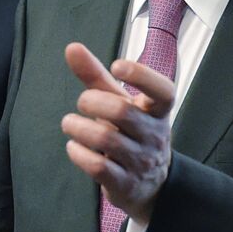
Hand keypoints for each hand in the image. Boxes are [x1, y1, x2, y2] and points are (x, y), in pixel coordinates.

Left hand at [62, 42, 174, 224]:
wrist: (150, 184)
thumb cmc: (131, 133)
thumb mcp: (120, 104)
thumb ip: (97, 77)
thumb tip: (72, 47)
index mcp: (158, 111)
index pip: (163, 91)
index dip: (142, 75)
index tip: (117, 65)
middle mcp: (154, 135)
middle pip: (122, 112)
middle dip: (92, 102)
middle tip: (82, 103)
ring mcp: (141, 161)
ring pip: (106, 140)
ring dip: (78, 128)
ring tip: (69, 124)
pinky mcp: (126, 183)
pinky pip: (98, 167)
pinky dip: (78, 153)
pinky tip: (74, 147)